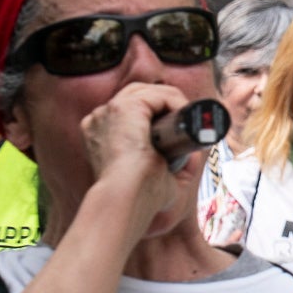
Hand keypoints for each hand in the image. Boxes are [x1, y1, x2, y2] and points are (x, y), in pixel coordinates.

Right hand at [81, 83, 192, 225]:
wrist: (125, 200)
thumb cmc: (138, 198)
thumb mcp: (157, 180)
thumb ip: (175, 167)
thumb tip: (193, 154)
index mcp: (100, 135)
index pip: (128, 113)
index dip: (155, 116)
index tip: (175, 130)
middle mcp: (100, 120)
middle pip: (137, 96)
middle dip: (165, 104)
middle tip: (187, 121)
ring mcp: (109, 111)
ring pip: (148, 92)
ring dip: (173, 102)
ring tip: (190, 119)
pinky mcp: (124, 108)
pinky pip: (157, 94)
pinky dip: (176, 102)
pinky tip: (186, 116)